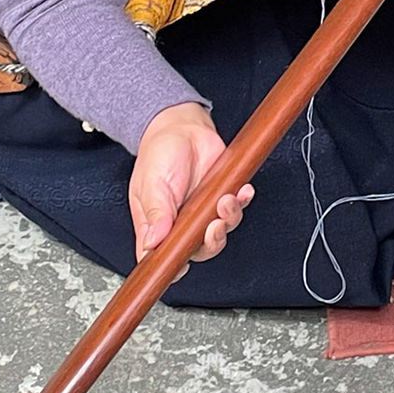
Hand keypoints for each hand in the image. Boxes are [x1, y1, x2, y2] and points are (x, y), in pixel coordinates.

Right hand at [130, 102, 253, 270]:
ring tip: (225, 199)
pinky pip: (236, 208)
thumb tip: (152, 243)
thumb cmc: (159, 153)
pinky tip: (241, 191)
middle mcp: (180, 223)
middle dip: (211, 242)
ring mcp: (202, 211)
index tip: (183, 264)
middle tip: (213, 226)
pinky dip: (242, 201)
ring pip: (221, 231)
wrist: (181, 125)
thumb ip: (154, 213)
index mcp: (157, 226)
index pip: (162, 258)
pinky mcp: (221, 196)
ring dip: (228, 219)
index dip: (173, 267)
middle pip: (199, 251)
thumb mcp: (151, 183)